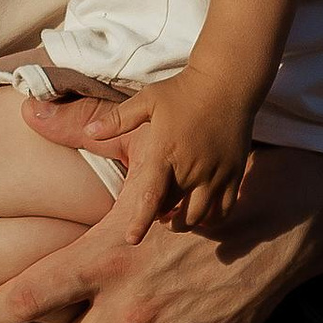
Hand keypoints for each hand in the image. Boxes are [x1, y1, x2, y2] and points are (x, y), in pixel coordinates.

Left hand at [0, 134, 322, 322]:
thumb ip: (83, 132)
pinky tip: (174, 320)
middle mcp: (133, 305)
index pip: (34, 295)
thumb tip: (29, 111)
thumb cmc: (216, 172)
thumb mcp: (147, 144)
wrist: (292, 212)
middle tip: (94, 306)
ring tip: (141, 308)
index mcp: (110, 255)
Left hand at [73, 73, 255, 242]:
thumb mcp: (146, 100)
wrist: (227, 82)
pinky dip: (212, 220)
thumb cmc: (182, 90)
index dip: (140, 221)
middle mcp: (191, 168)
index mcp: (166, 153)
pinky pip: (224, 210)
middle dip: (162, 219)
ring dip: (186, 223)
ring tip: (178, 217)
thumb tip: (88, 130)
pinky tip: (203, 213)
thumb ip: (117, 120)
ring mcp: (216, 173)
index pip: (151, 197)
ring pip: (199, 216)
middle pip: (173, 211)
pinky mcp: (234, 174)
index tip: (131, 239)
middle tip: (158, 214)